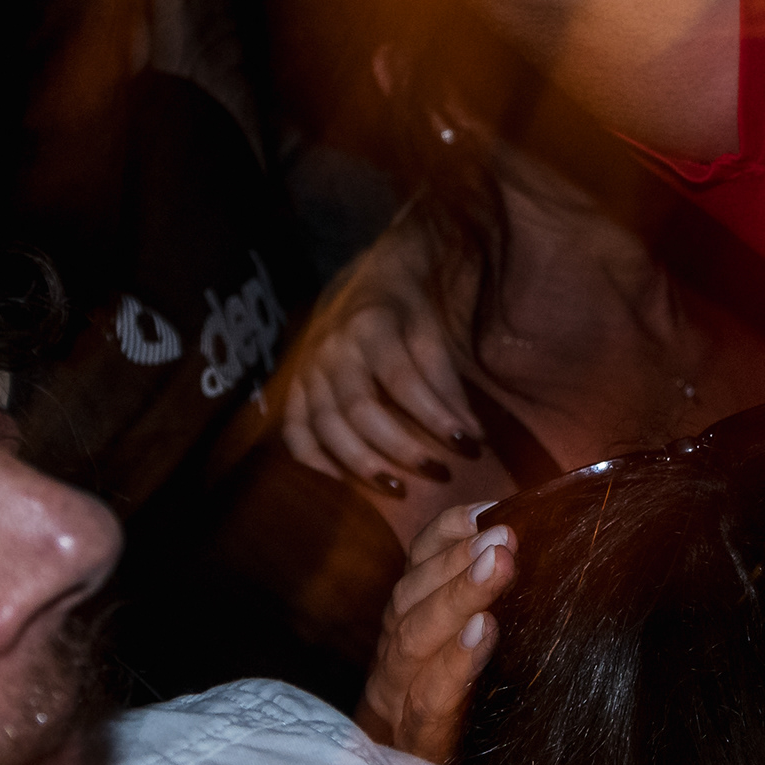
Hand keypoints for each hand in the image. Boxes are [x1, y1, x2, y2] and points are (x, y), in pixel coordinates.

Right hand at [276, 217, 483, 497]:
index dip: (435, 417)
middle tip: (439, 473)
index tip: (468, 446)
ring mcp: (306, 370)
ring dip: (360, 464)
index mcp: (370, 327)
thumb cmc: (409, 308)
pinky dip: (315, 463)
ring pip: (324, 426)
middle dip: (399, 447)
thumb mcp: (433, 332)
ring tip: (400, 489)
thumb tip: (472, 439)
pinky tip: (344, 485)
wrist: (368, 274)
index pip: (404, 381)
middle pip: (359, 410)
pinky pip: (294, 432)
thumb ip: (447, 383)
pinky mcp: (292, 388)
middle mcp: (330, 349)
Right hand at [357, 503, 511, 764]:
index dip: (443, 539)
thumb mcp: (485, 671)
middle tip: (503, 532)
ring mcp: (395, 713)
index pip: (414, 577)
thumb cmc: (471, 737)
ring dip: (456, 596)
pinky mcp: (415, 755)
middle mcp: (393, 672)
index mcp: (407, 644)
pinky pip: (428, 704)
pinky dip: (453, 664)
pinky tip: (482, 634)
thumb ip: (499, 619)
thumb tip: (541, 563)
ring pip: (411, 643)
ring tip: (499, 563)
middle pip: (409, 603)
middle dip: (455, 561)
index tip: (486, 509)